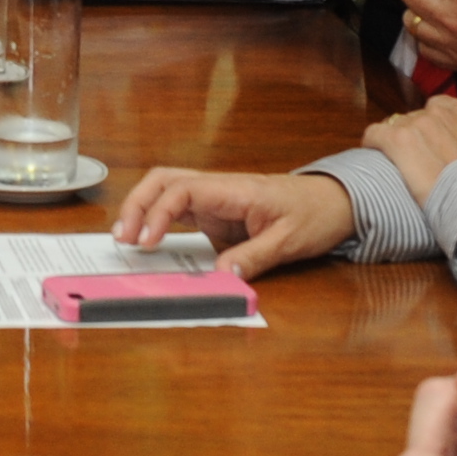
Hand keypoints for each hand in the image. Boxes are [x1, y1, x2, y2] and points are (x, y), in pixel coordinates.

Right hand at [109, 164, 357, 276]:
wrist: (334, 201)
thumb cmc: (314, 213)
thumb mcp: (290, 241)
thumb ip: (254, 257)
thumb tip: (221, 275)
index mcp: (234, 189)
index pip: (182, 190)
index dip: (158, 213)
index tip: (147, 241)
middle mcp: (219, 188)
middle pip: (163, 180)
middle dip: (136, 204)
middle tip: (122, 237)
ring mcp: (215, 198)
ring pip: (166, 190)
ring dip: (142, 208)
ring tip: (127, 238)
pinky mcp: (216, 211)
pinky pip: (179, 208)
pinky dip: (158, 219)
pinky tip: (149, 241)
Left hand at [361, 93, 456, 204]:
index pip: (441, 109)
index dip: (437, 129)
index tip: (437, 148)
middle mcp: (442, 113)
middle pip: (418, 118)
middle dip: (418, 137)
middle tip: (421, 162)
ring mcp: (419, 124)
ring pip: (397, 126)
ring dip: (398, 143)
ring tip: (400, 167)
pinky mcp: (398, 140)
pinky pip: (375, 134)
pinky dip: (373, 143)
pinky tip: (376, 159)